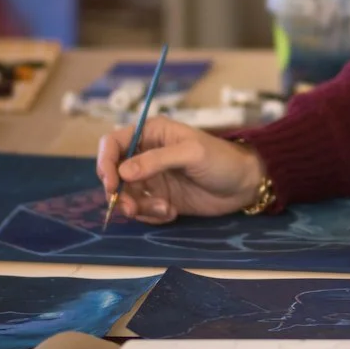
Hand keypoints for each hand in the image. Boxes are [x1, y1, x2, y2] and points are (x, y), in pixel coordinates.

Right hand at [97, 115, 268, 223]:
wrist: (244, 184)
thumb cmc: (221, 159)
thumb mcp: (191, 153)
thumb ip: (156, 160)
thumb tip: (123, 171)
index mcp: (150, 133)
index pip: (113, 143)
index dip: (105, 162)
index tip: (111, 183)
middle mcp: (145, 155)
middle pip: (114, 173)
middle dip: (119, 192)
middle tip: (131, 208)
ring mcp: (152, 178)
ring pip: (126, 195)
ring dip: (137, 207)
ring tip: (164, 209)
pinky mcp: (159, 198)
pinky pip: (142, 209)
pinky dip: (151, 214)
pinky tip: (171, 212)